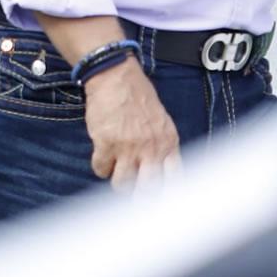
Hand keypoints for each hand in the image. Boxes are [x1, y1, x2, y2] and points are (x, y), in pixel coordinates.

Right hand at [83, 56, 179, 188]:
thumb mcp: (162, 120)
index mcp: (168, 143)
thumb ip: (164, 146)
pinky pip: (101, 169)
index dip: (169, 196)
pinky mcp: (105, 143)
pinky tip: (102, 157)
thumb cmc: (137, 94)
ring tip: (116, 172)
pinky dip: (101, 166)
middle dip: (140, 197)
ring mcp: (127, 147)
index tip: (161, 202)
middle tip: (134, 193)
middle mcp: (150, 149)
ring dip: (118, 181)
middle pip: (149, 190)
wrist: (115, 74)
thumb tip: (163, 171)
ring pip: (123, 185)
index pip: (176, 181)